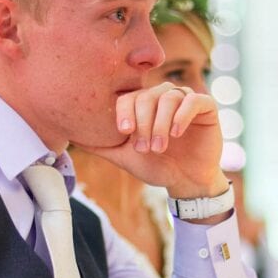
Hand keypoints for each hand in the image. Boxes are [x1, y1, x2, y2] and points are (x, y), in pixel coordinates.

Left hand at [81, 83, 226, 199]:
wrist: (186, 181)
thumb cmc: (156, 167)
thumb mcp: (124, 157)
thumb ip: (101, 145)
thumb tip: (71, 135)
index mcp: (144, 104)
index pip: (129, 96)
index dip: (125, 112)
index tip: (124, 133)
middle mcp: (163, 97)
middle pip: (147, 96)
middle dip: (143, 123)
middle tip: (143, 148)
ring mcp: (185, 100)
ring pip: (169, 97)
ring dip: (160, 123)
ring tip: (159, 147)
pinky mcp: (206, 107)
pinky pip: (193, 99)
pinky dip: (182, 115)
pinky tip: (176, 133)